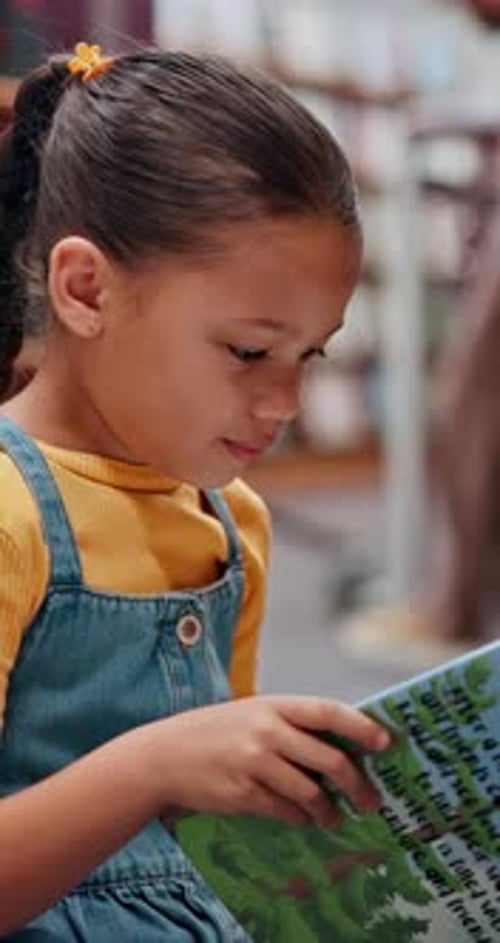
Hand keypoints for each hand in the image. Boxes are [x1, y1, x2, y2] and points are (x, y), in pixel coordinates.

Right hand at [142, 695, 389, 829]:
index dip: (360, 726)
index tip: (385, 742)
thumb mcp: (252, 715)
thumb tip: (340, 749)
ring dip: (329, 810)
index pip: (327, 711)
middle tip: (371, 801)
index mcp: (273, 705)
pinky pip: (286, 811)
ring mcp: (254, 763)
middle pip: (329, 759)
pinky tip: (303, 820)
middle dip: (357, 783)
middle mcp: (267, 730)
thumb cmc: (216, 733)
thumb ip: (290, 726)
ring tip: (335, 819)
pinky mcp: (243, 793)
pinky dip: (300, 819)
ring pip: (310, 791)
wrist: (164, 755)